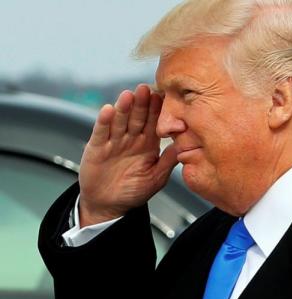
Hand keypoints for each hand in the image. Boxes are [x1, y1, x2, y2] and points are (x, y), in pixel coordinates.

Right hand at [78, 84, 179, 225]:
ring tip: (129, 95)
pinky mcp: (97, 147)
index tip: (165, 97)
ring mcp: (114, 141)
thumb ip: (168, 161)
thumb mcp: (156, 177)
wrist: (109, 205)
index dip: (158, 111)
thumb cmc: (134, 191)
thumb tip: (184, 147)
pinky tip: (108, 110)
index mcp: (148, 144)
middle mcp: (131, 139)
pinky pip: (101, 132)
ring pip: (120, 121)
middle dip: (142, 104)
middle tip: (147, 89)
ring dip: (124, 108)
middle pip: (137, 118)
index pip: (154, 123)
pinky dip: (104, 122)